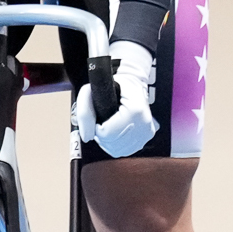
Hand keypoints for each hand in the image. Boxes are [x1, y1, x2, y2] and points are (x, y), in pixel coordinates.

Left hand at [75, 41, 158, 157]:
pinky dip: (117, 144)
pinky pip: (126, 149)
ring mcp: (147, 132)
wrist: (135, 81)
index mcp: (134, 111)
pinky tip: (115, 133)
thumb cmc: (115, 84)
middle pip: (112, 144)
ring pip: (118, 150)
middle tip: (101, 123)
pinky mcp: (147, 136)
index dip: (96, 129)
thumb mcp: (94, 89)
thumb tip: (86, 137)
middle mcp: (144, 124)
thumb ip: (84, 110)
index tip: (97, 119)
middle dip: (101, 136)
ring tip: (107, 127)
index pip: (106, 134)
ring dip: (108, 142)